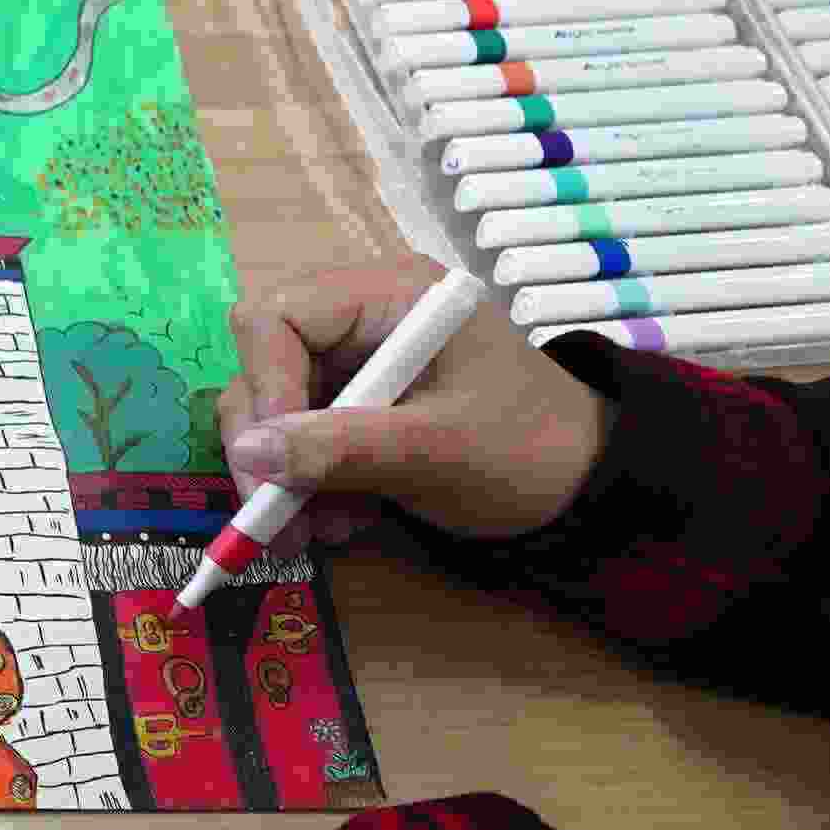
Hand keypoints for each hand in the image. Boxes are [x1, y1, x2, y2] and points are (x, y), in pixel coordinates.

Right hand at [215, 256, 620, 550]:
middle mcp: (364, 314)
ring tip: (316, 534)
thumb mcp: (435, 452)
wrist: (583, 488)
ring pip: (275, 406)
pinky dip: (307, 482)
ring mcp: (358, 358)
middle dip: (265, 443)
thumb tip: (246, 451)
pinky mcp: (357, 401)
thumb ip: (341, 448)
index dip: (263, 386)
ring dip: (284, 474)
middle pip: (265, 360)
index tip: (271, 462)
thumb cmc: (525, 453)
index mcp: (392, 295)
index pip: (279, 316)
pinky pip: (300, 434)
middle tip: (273, 515)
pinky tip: (338, 521)